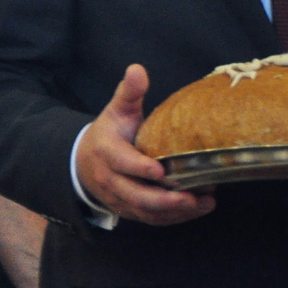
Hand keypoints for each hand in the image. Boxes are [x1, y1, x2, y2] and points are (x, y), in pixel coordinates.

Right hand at [75, 65, 214, 226]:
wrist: (84, 163)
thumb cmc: (109, 133)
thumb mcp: (116, 110)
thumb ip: (128, 92)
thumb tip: (137, 69)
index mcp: (106, 152)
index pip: (123, 163)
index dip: (140, 168)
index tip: (161, 171)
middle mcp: (110, 180)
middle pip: (135, 194)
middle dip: (163, 199)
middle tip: (191, 196)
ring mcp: (119, 198)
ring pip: (145, 210)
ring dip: (174, 211)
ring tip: (203, 204)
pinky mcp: (129, 210)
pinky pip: (150, 219)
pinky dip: (173, 218)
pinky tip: (197, 210)